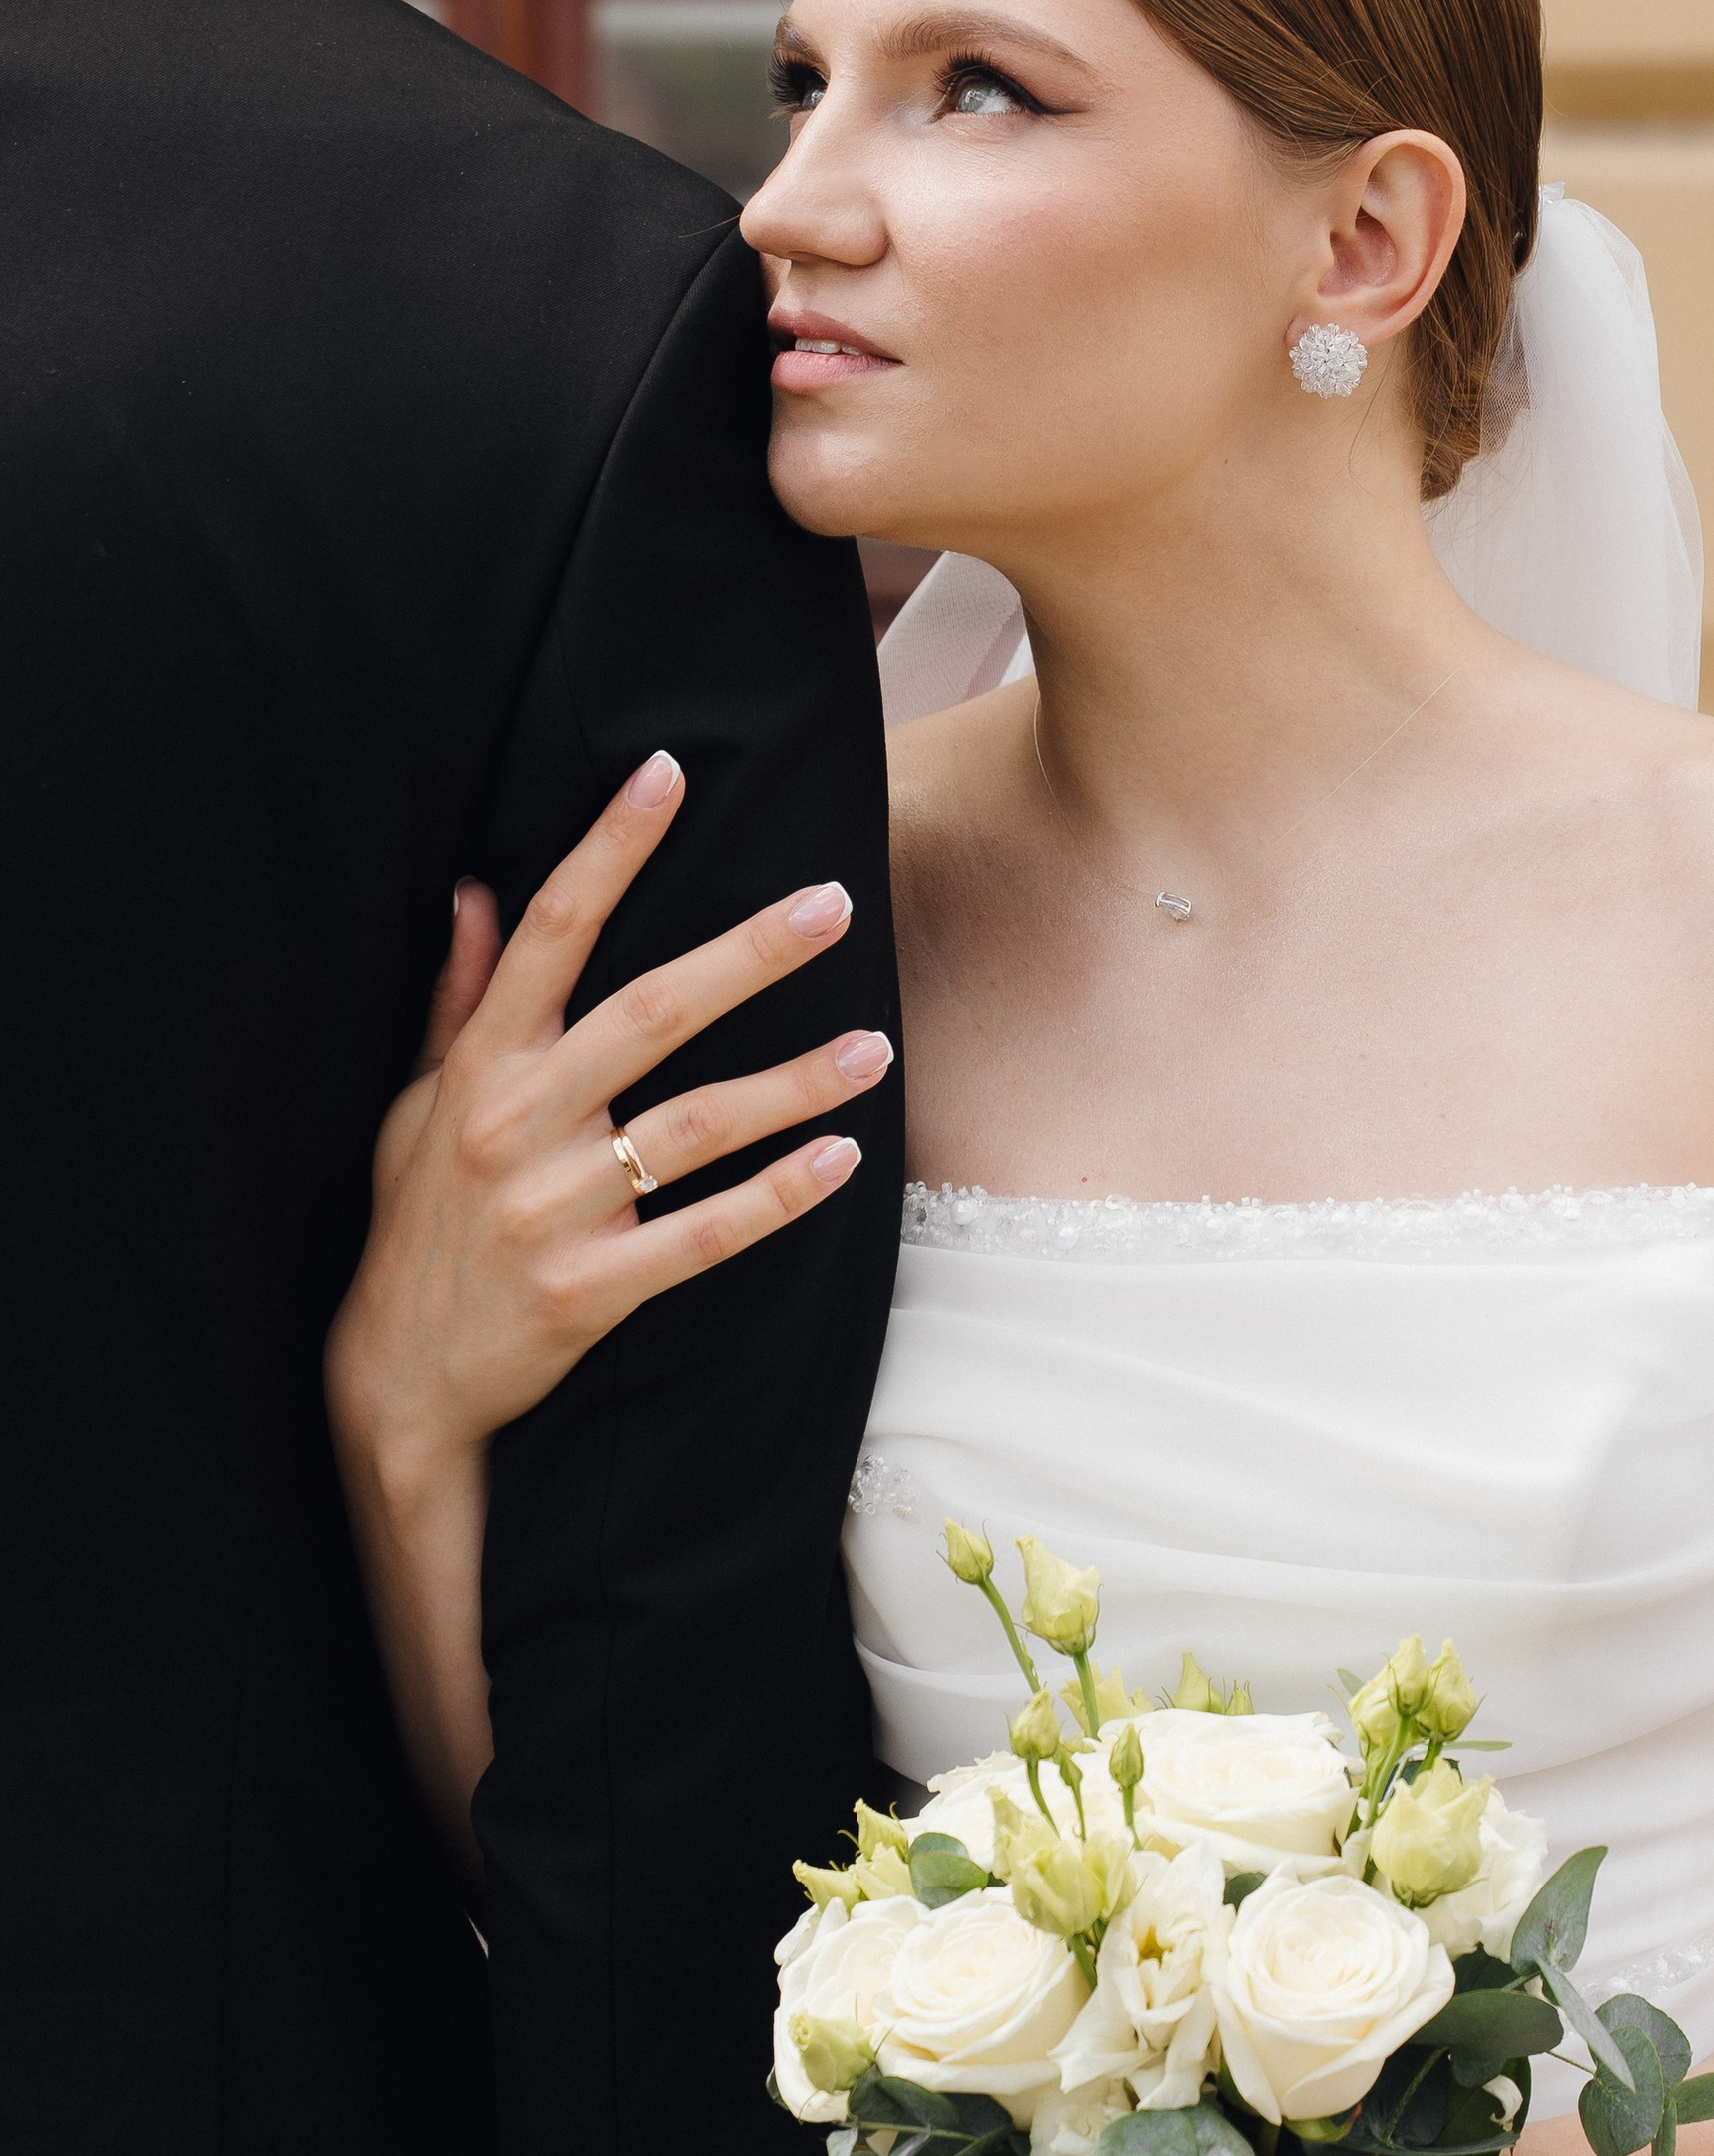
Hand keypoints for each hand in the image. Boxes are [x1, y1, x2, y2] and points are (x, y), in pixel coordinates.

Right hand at [327, 746, 890, 1490]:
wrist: (395, 1379)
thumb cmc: (418, 1224)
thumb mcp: (418, 1107)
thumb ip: (460, 1003)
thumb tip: (477, 895)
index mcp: (482, 1067)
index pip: (550, 934)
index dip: (606, 851)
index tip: (664, 775)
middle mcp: (516, 1124)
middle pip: (650, 1014)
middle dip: (747, 955)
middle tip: (832, 904)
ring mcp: (552, 1209)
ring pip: (695, 1126)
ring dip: (793, 1084)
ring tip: (875, 1050)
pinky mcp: (586, 1289)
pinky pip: (702, 1235)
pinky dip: (776, 1199)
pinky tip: (841, 1161)